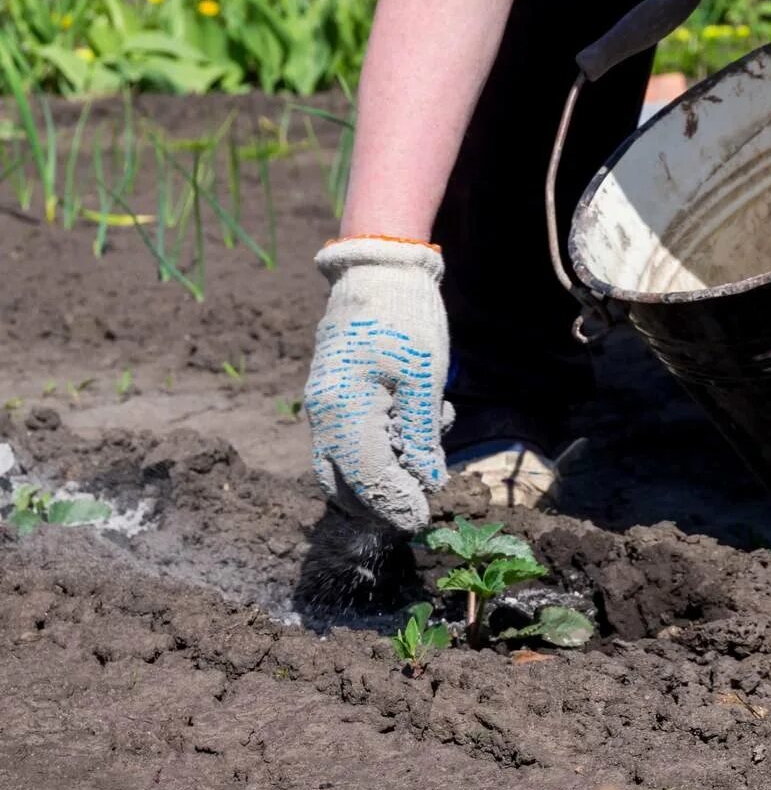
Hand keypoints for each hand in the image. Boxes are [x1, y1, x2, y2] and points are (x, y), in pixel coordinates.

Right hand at [304, 238, 450, 532]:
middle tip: (420, 504)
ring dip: (382, 474)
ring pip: (344, 465)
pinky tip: (418, 423)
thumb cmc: (405, 318)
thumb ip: (421, 434)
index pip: (364, 481)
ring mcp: (325, 405)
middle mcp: (324, 414)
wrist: (379, 269)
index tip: (422, 520)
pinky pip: (349, 439)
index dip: (393, 505)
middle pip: (342, 484)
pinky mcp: (335, 395)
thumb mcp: (424, 376)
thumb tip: (427, 482)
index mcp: (343, 412)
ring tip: (424, 449)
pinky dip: (379, 448)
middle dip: (380, 501)